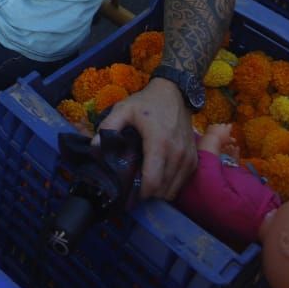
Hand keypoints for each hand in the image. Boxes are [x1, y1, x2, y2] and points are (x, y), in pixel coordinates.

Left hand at [95, 77, 196, 199]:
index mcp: (159, 143)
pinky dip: (169, 186)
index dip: (139, 193)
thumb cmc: (147, 102)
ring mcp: (188, 158)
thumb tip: (94, 148)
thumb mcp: (124, 109)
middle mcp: (177, 154)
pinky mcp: (194, 160)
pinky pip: (181, 183)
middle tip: (132, 189)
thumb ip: (108, 127)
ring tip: (143, 184)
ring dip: (158, 192)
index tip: (127, 192)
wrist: (175, 93)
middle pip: (162, 190)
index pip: (153, 182)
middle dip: (146, 194)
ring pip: (172, 190)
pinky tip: (156, 178)